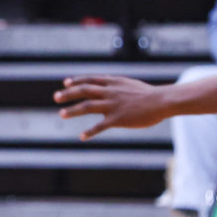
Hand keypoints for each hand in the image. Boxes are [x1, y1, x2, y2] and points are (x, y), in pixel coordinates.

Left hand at [54, 75, 168, 139]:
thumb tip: (104, 81)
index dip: (76, 81)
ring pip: (87, 106)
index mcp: (112, 82)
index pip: (90, 80)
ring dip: (73, 110)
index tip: (65, 82)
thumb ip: (114, 84)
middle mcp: (109, 92)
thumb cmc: (147, 94)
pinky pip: (100, 126)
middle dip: (68, 94)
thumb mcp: (128, 84)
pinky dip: (90, 132)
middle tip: (56, 97)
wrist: (161, 101)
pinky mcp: (118, 119)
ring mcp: (112, 105)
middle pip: (84, 91)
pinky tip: (82, 136)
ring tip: (61, 114)